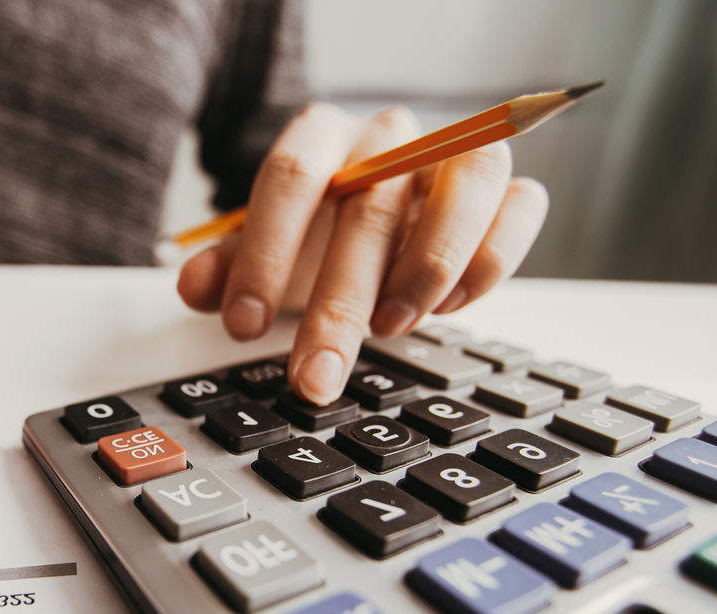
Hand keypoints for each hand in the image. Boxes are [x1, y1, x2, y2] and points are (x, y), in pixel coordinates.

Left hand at [177, 104, 548, 403]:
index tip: (243, 325)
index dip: (263, 254)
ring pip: (467, 181)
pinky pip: (520, 205)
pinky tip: (447, 308)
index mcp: (320, 135)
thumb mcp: (264, 252)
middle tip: (315, 376)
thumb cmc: (315, 232)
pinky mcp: (504, 186)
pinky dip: (490, 260)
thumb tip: (196, 287)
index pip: (291, 176)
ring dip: (430, 265)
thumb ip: (227, 267)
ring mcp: (451, 155)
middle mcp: (389, 137)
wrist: (371, 210)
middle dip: (337, 304)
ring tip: (391, 328)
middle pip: (370, 204)